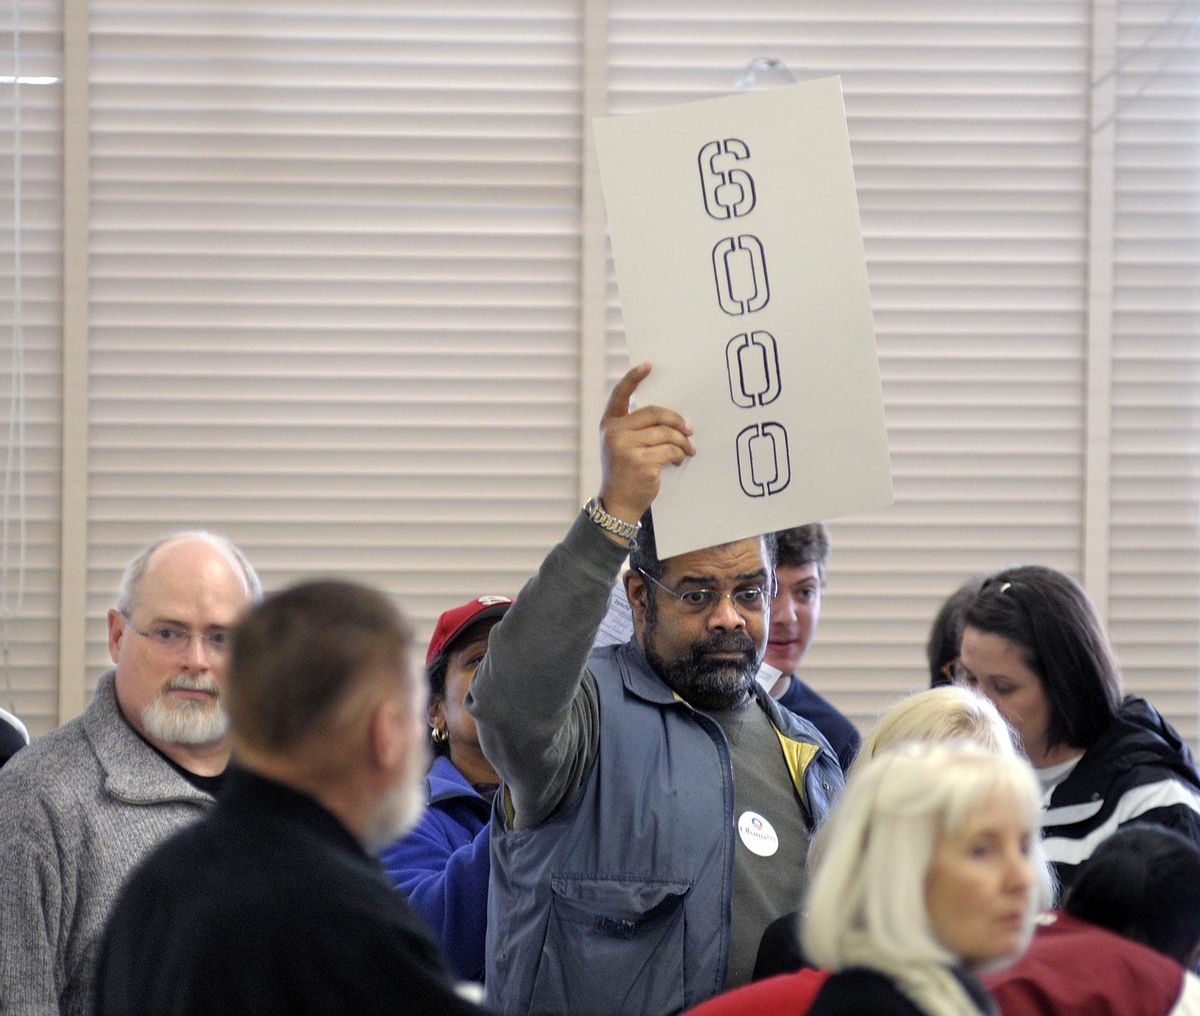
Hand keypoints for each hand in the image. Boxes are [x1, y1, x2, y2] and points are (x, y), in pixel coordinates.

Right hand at [598, 363, 695, 524]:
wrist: (618, 503)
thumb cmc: (625, 472)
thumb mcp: (622, 446)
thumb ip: (637, 428)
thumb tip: (671, 418)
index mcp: (610, 424)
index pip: (620, 394)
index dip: (634, 378)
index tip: (648, 365)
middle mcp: (614, 433)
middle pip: (654, 413)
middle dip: (676, 420)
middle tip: (689, 430)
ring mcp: (626, 448)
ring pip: (666, 434)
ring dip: (682, 442)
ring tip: (687, 450)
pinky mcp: (641, 462)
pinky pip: (670, 451)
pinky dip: (679, 455)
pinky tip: (679, 461)